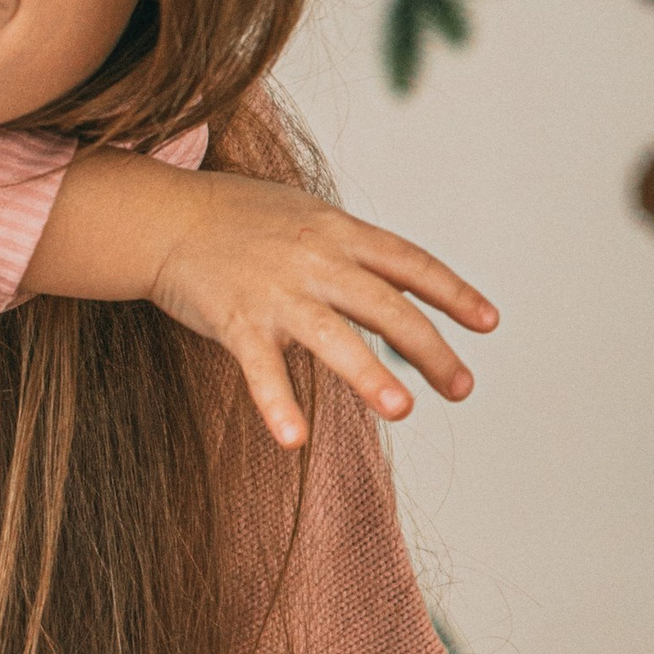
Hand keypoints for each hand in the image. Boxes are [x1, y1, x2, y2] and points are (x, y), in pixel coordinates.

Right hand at [145, 174, 494, 449]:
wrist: (165, 217)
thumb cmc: (238, 219)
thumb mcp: (306, 214)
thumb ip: (353, 247)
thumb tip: (404, 278)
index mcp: (338, 232)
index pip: (410, 262)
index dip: (452, 293)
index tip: (488, 323)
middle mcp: (315, 259)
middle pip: (386, 306)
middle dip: (429, 348)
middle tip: (461, 387)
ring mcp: (276, 291)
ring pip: (333, 336)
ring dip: (369, 375)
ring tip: (401, 410)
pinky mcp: (236, 320)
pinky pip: (261, 369)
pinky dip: (276, 403)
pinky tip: (294, 439)